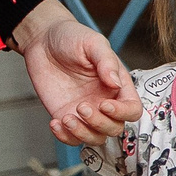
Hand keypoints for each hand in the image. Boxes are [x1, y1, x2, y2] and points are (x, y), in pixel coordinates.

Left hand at [21, 8, 141, 145]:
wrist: (43, 40)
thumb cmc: (72, 37)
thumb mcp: (93, 43)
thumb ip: (106, 62)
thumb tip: (116, 83)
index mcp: (118, 85)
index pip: (132, 109)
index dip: (122, 112)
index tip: (105, 104)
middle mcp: (105, 101)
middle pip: (115, 128)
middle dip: (99, 123)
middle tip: (81, 106)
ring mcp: (86, 112)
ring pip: (95, 138)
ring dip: (83, 134)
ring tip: (66, 118)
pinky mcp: (66, 117)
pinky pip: (71, 138)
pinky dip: (65, 137)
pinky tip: (55, 123)